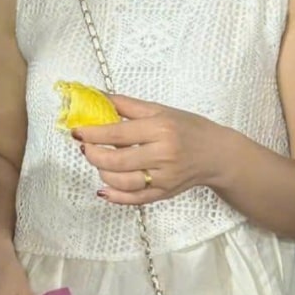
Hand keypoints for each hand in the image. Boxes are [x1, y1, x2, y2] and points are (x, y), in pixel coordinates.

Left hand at [72, 94, 227, 205]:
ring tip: (96, 161)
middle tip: (84, 147)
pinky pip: (136, 199)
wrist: (218, 154)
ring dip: (102, 172)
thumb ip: (126, 104)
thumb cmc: (188, 127)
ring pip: (124, 181)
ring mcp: (165, 177)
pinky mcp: (165, 194)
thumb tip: (96, 95)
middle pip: (118, 160)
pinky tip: (103, 189)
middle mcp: (163, 155)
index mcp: (160, 129)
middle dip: (94, 154)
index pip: (118, 133)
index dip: (93, 133)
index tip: (76, 131)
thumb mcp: (159, 109)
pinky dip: (115, 196)